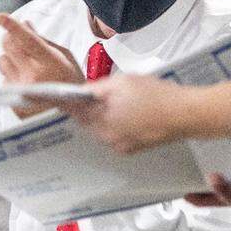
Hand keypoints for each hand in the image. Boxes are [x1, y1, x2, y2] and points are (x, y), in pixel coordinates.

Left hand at [0, 13, 83, 117]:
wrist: (73, 114)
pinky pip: (3, 79)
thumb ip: (42, 40)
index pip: (27, 39)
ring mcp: (23, 91)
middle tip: (18, 40)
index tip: (0, 16)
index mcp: (50, 62)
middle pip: (9, 46)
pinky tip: (27, 83)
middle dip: (10, 38)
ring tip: (26, 66)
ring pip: (2, 61)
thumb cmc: (71, 82)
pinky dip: (12, 77)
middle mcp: (34, 76)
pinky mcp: (14, 104)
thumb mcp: (64, 58)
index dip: (12, 26)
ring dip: (10, 58)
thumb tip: (25, 24)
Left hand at [55, 74, 192, 153]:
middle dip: (88, 109)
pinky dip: (117, 125)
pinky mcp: (132, 149)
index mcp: (101, 118)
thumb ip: (99, 88)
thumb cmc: (155, 94)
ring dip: (104, 117)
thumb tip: (83, 92)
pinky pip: (116, 136)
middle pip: (88, 121)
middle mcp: (106, 136)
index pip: (74, 110)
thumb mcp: (124, 82)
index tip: (46, 97)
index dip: (62, 102)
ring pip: (102, 129)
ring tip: (122, 102)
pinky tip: (132, 114)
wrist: (184, 114)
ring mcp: (120, 145)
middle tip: (96, 95)